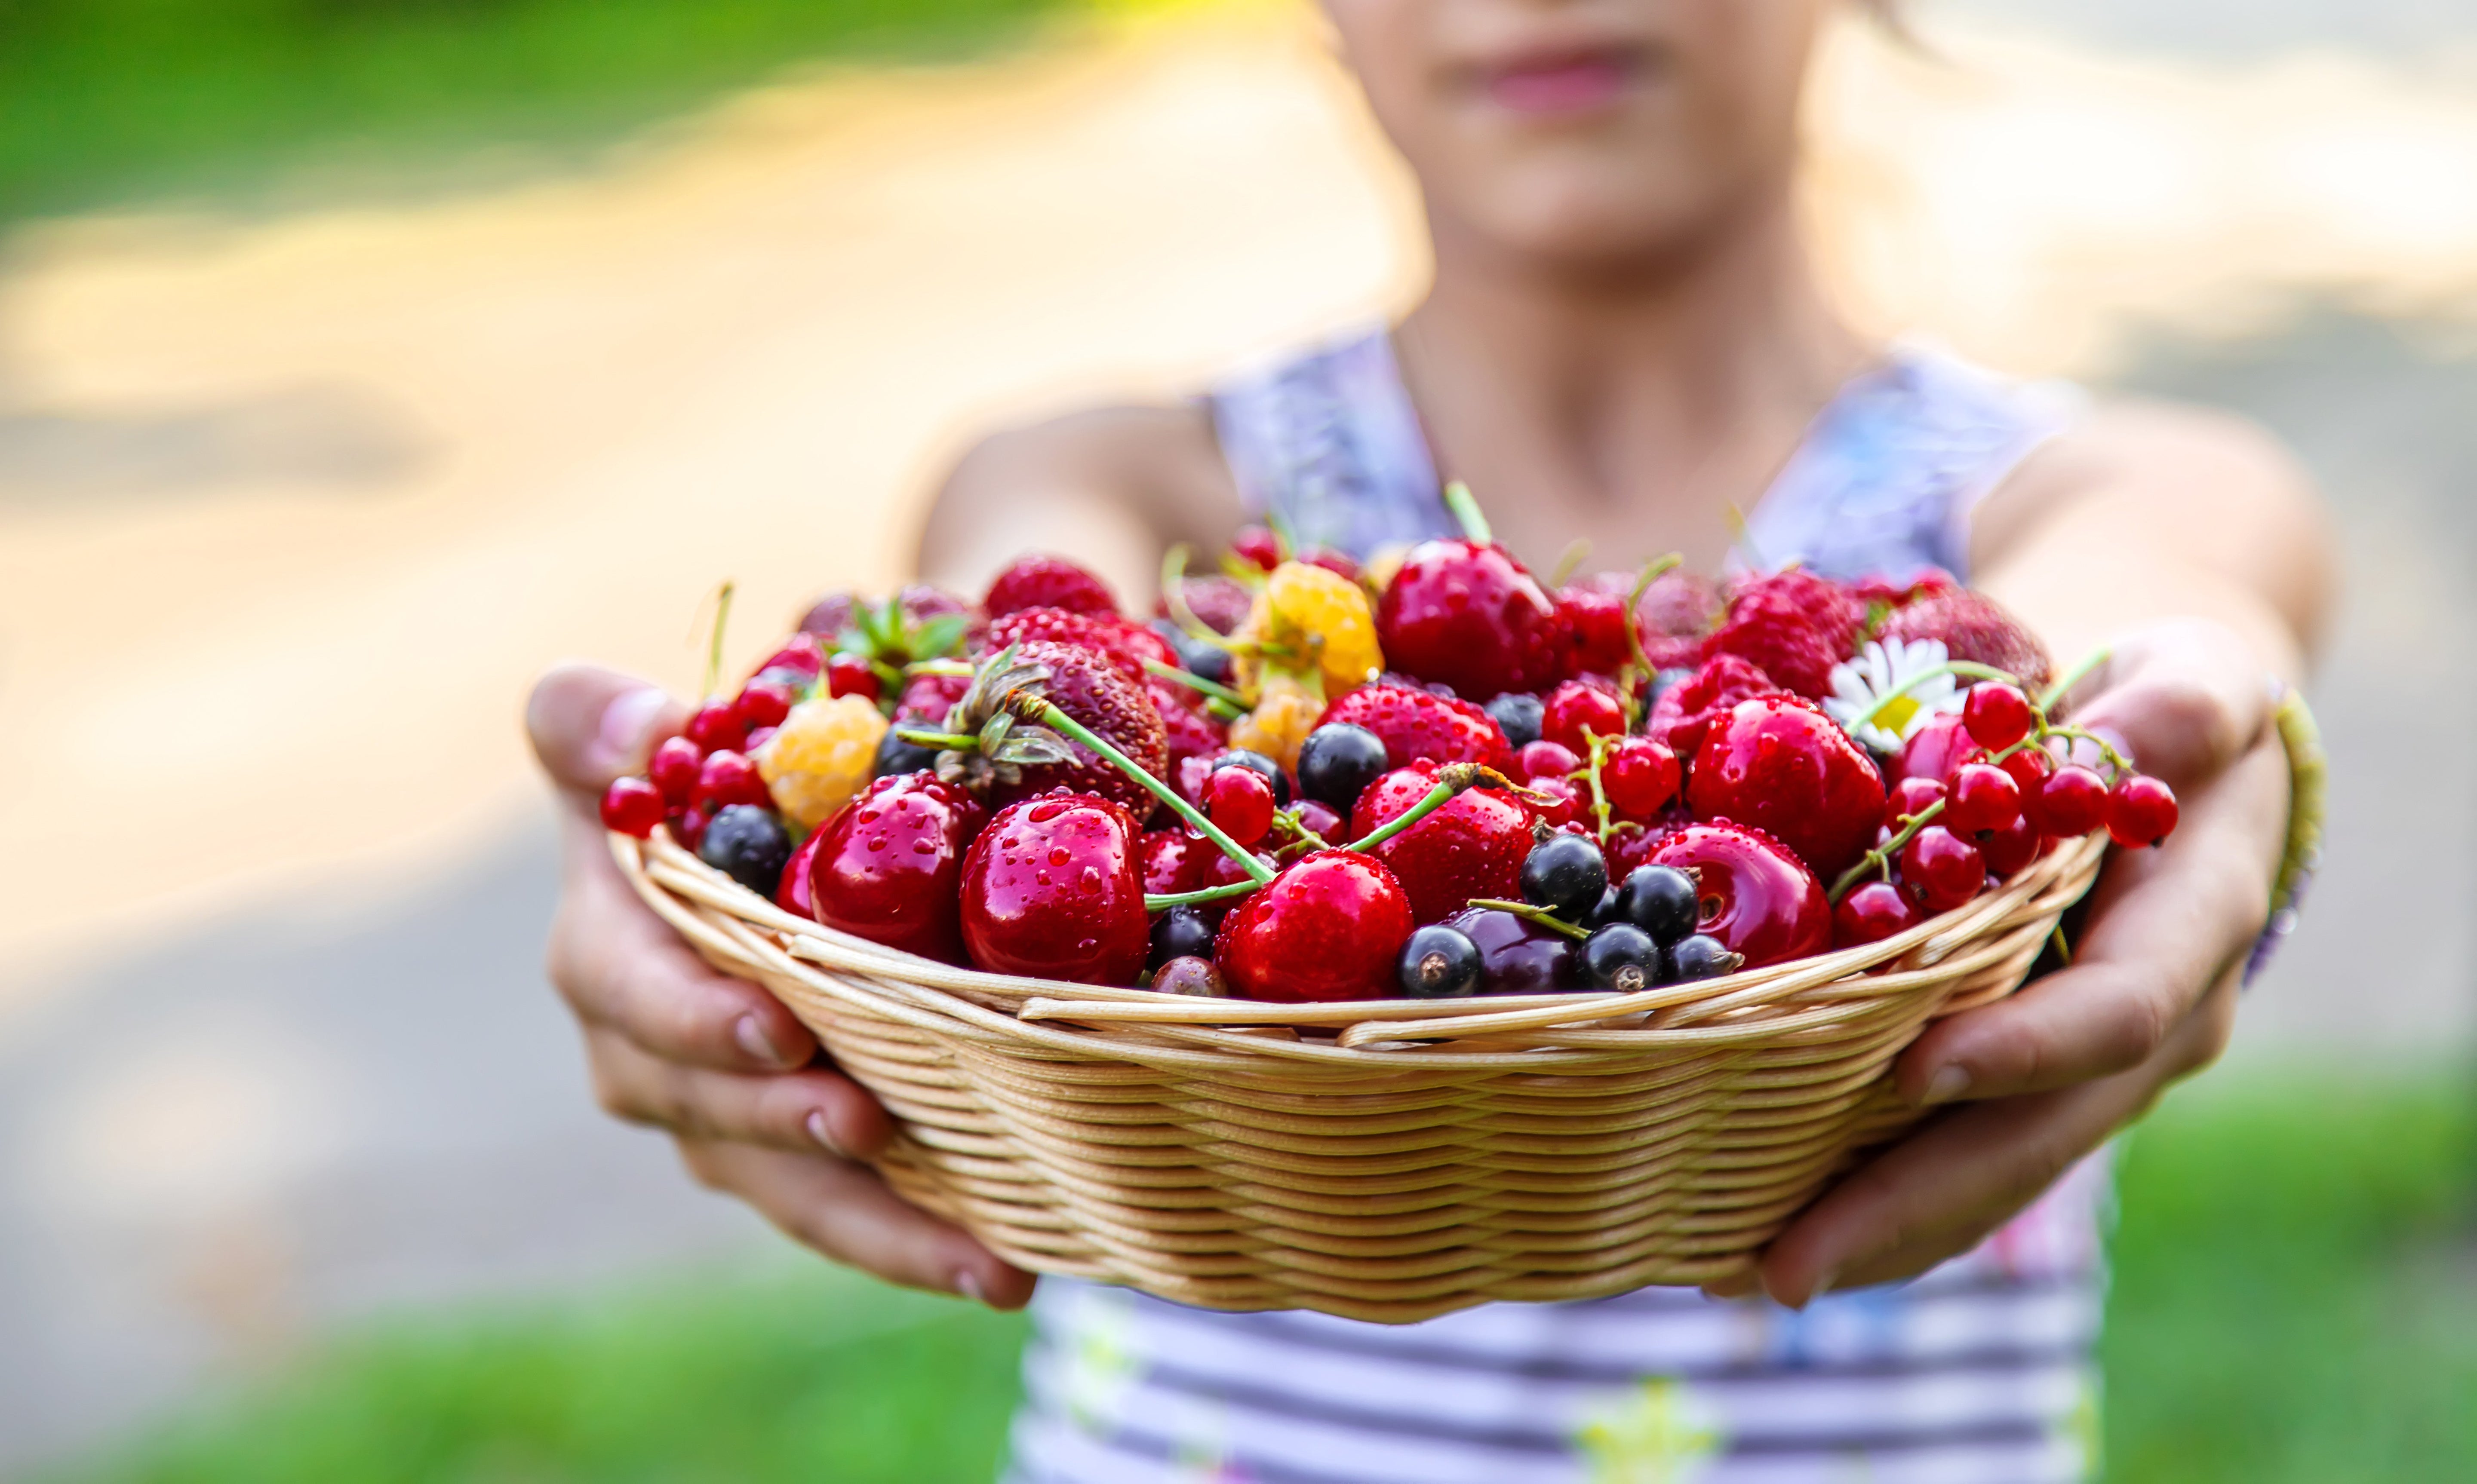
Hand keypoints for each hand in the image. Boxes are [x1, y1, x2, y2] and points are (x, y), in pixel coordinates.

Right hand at [527, 664, 1034, 1307]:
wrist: (729, 847)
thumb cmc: (688, 782)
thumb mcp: (625, 739)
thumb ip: (598, 725)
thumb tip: (644, 727)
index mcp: (607, 946)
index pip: (627, 988)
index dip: (691, 1014)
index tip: (775, 1029)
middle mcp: (647, 1049)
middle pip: (708, 1107)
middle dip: (788, 1126)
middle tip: (869, 1125)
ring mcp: (719, 1116)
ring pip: (786, 1186)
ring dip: (879, 1227)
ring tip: (981, 1260)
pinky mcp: (787, 1158)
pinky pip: (843, 1211)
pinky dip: (916, 1244)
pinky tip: (1008, 1271)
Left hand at [1733, 619, 2290, 1305]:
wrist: (2179, 759)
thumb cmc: (2173, 706)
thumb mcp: (2199, 682)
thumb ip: (2180, 713)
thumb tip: (2144, 732)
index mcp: (2193, 930)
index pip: (2112, 1008)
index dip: (2024, 1044)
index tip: (1918, 1070)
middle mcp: (2153, 1029)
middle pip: (2033, 1136)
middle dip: (1913, 1202)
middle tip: (1789, 1263)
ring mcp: (2092, 1072)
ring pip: (1992, 1175)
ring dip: (1880, 1234)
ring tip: (1754, 1276)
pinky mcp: (2033, 1082)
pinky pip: (1963, 1162)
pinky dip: (1877, 1206)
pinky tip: (1766, 1241)